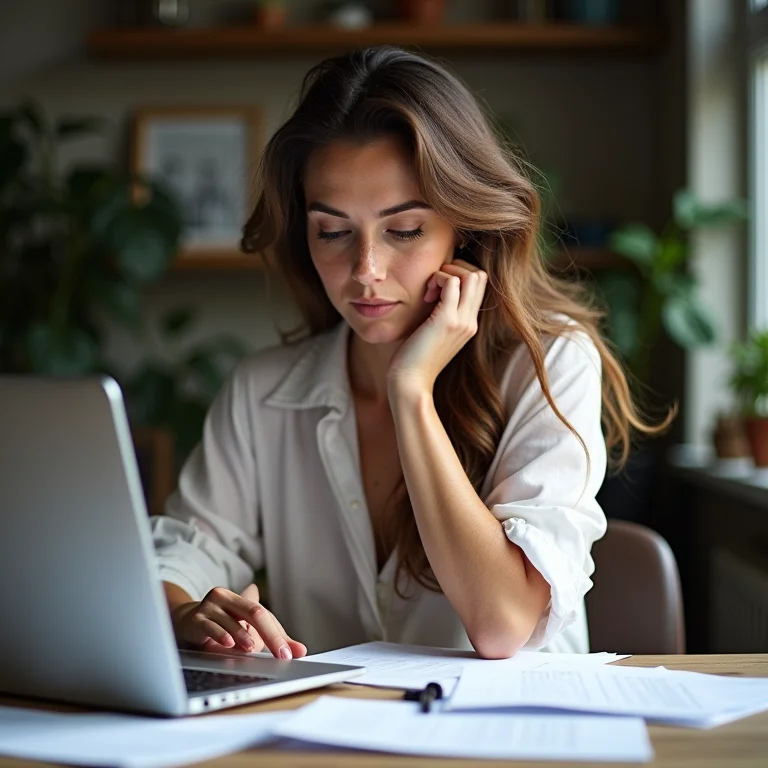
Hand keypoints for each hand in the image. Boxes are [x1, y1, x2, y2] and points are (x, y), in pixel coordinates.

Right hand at [170, 583, 306, 659]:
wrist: (183, 623)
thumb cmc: (220, 626)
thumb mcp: (246, 631)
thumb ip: (272, 638)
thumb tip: (301, 651)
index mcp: (242, 600)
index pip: (265, 616)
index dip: (279, 635)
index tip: (291, 654)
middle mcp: (227, 599)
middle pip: (255, 613)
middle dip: (270, 636)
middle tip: (281, 655)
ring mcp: (210, 607)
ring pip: (232, 620)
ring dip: (243, 636)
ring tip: (253, 647)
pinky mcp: (195, 619)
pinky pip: (209, 625)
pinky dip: (220, 634)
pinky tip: (228, 643)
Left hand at [388, 258, 487, 395]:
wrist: (411, 383)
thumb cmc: (414, 359)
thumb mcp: (432, 334)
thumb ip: (439, 316)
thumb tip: (431, 296)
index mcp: (469, 324)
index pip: (479, 285)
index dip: (460, 275)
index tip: (436, 288)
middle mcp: (470, 322)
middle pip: (481, 276)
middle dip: (456, 268)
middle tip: (433, 284)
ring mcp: (462, 321)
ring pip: (472, 275)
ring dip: (448, 272)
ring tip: (430, 289)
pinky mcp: (447, 320)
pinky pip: (452, 282)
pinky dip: (438, 278)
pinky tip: (425, 295)